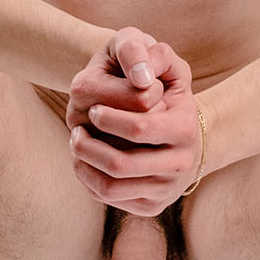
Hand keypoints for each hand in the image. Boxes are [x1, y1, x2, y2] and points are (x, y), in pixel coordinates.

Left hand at [66, 25, 200, 217]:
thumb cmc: (163, 86)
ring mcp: (166, 189)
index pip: (138, 128)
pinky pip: (109, 200)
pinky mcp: (151, 206)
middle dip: (87, 146)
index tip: (94, 108)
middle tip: (75, 128)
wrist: (182, 130)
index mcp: (185, 128)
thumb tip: (140, 78)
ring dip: (83, 166)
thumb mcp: (161, 59)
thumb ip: (149, 52)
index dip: (106, 117)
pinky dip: (88, 179)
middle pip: (120, 165)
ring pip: (111, 188)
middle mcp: (180, 164)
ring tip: (75, 143)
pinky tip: (84, 159)